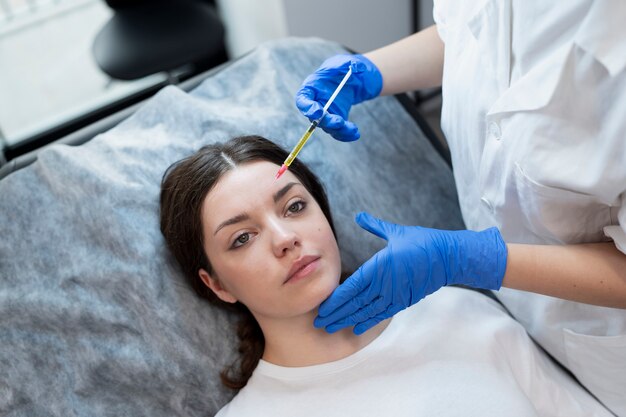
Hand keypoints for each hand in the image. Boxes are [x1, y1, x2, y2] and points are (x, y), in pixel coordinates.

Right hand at [295, 54, 382, 141]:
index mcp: (311, 88)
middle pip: (315, 118)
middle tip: (339, 122)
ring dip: (339, 130)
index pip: (303, 100)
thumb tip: (356, 68)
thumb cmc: (344, 68)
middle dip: (327, 122)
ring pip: (328, 127)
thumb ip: (349, 64)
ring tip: (353, 129)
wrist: (352, 78)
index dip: (308, 108)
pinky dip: (346, 134)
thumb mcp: (346, 62)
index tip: (318, 112)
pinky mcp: (336, 120)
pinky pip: (338, 131)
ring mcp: (325, 114)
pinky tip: (355, 133)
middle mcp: (315, 104)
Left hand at [314, 212, 507, 333]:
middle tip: (319, 322)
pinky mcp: (403, 300)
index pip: (352, 287)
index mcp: (379, 266)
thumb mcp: (396, 232)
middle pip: (354, 303)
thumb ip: (375, 225)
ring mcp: (394, 295)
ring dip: (347, 320)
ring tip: (331, 327)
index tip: (322, 307)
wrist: (449, 258)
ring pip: (366, 311)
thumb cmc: (423, 242)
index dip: (335, 300)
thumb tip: (359, 215)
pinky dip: (368, 321)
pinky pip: (382, 314)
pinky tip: (356, 328)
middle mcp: (384, 284)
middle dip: (335, 314)